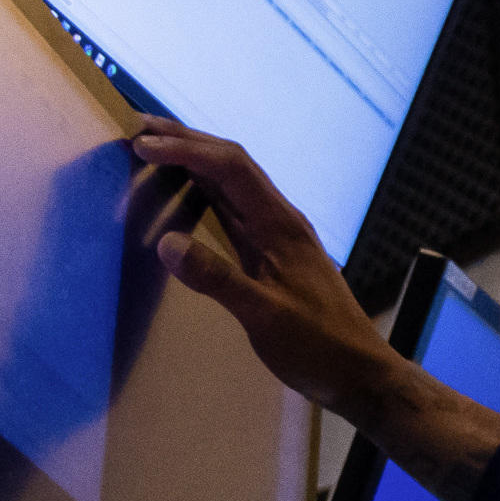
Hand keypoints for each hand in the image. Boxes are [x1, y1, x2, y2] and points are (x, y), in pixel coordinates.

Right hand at [131, 118, 499, 500]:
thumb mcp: (263, 316)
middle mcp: (280, 220)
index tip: (142, 146)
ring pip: (233, 183)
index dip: (186, 150)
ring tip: (156, 150)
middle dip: (187, 141)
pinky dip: (205, 192)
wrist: (358, 371)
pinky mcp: (273, 254)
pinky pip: (235, 209)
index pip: (230, 167)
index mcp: (281, 225)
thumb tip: (167, 242)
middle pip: (232, 163)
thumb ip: (217, 279)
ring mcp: (278, 236)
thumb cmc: (316, 346)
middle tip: (141, 129)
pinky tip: (188, 196)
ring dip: (195, 161)